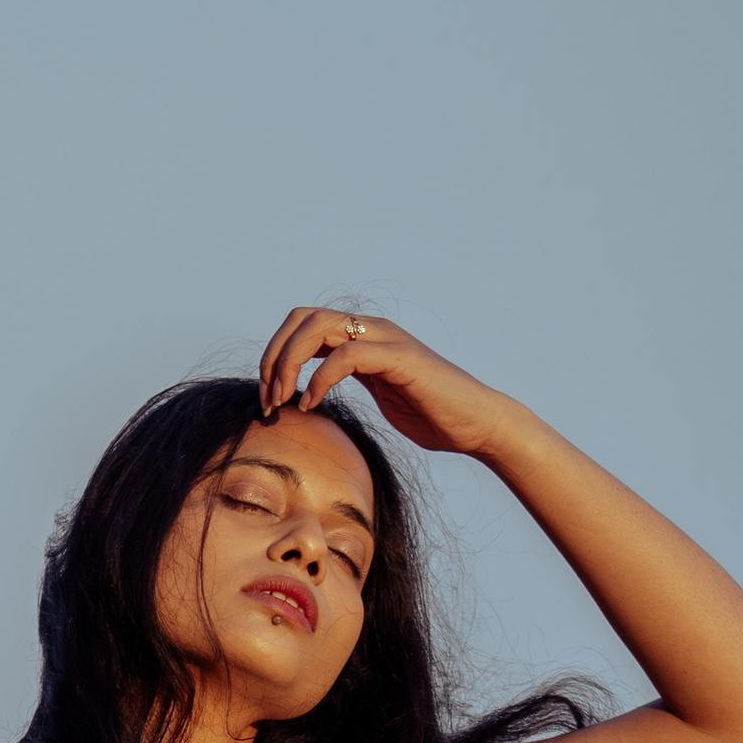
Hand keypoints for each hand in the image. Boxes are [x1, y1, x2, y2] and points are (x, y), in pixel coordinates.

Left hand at [256, 307, 515, 459]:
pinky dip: (319, 380)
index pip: (303, 325)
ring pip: (318, 328)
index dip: (276, 355)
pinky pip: (345, 356)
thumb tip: (316, 392)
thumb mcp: (379, 394)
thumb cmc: (432, 416)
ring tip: (281, 401)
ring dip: (288, 364)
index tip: (268, 397)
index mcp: (363, 337)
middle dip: (273, 356)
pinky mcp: (398, 358)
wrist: (475, 424)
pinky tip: (311, 405)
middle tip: (267, 399)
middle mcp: (371, 330)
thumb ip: (352, 382)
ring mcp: (385, 339)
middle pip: (302, 318)